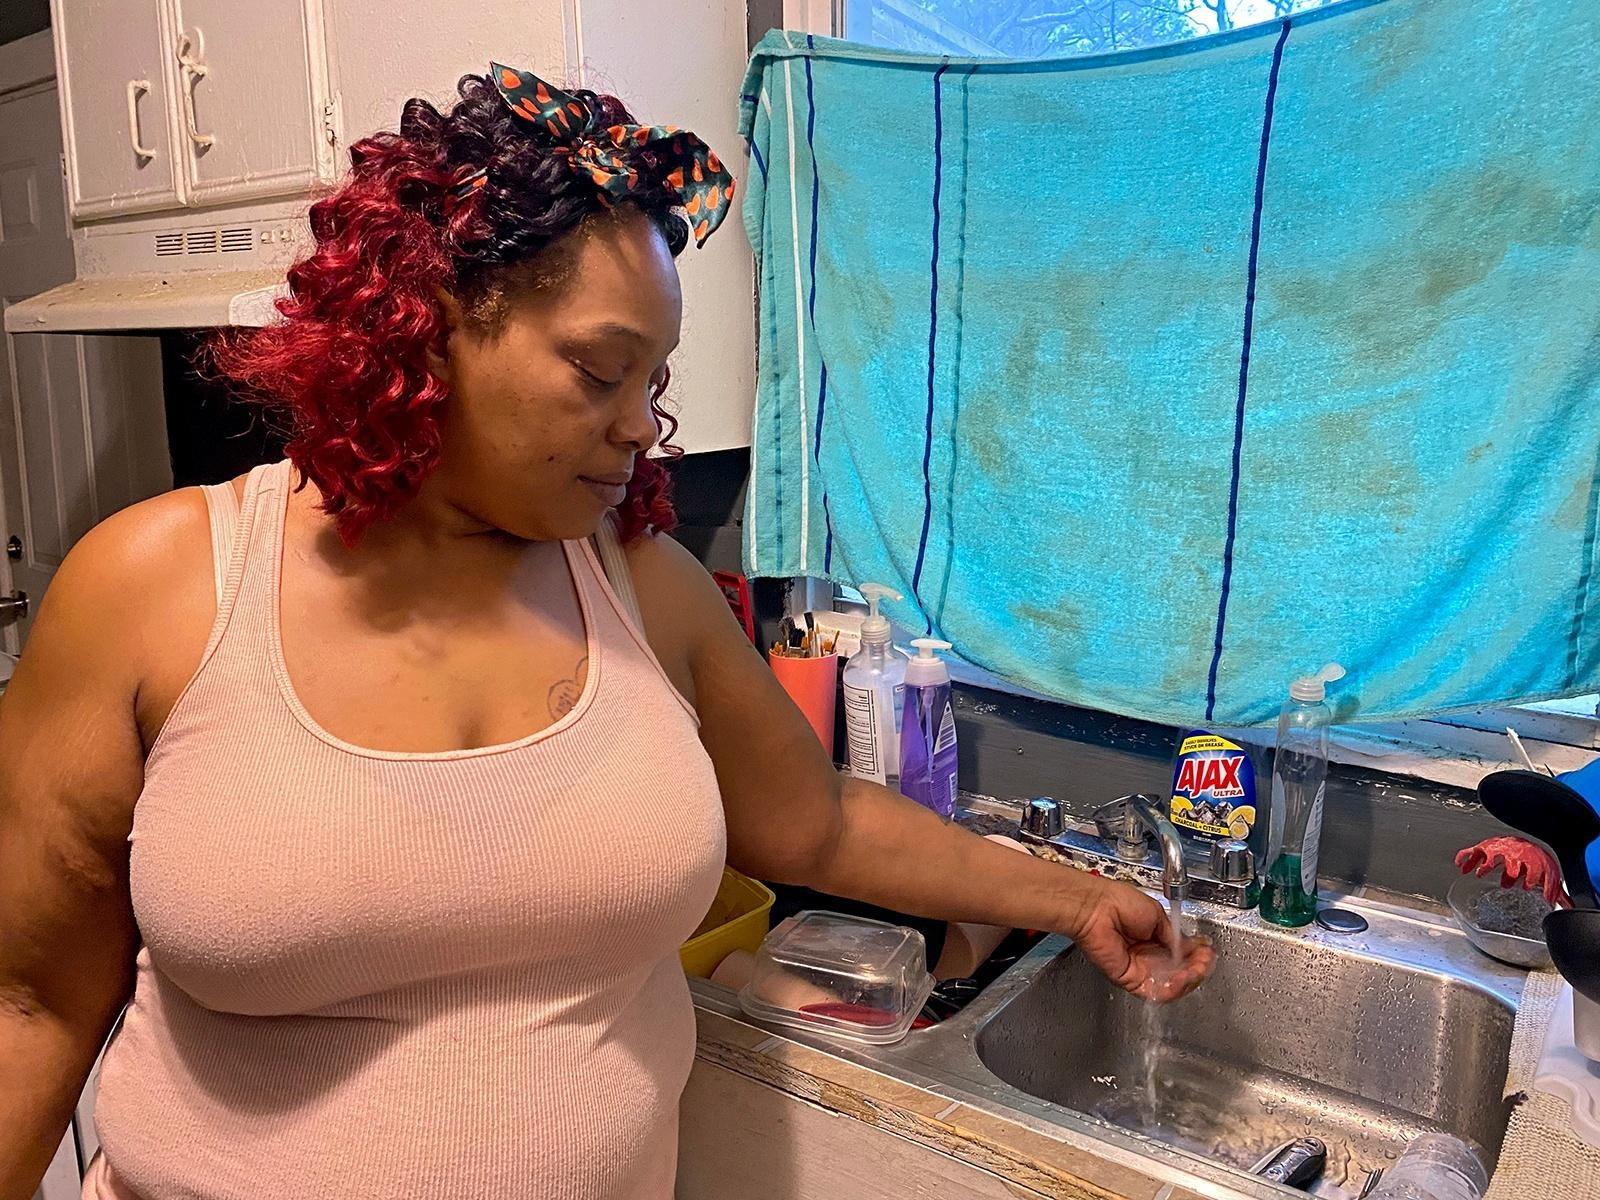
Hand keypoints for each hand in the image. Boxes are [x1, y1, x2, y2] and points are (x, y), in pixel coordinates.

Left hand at [1064, 876, 1214, 1002]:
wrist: (1098, 909)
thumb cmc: (1119, 903)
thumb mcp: (1157, 915)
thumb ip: (1174, 936)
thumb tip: (1191, 946)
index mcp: (1153, 938)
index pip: (1181, 955)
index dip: (1197, 955)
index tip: (1207, 950)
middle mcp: (1148, 956)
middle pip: (1180, 973)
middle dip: (1198, 968)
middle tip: (1205, 960)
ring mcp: (1141, 970)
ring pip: (1172, 986)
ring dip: (1190, 979)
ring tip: (1197, 968)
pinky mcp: (1132, 981)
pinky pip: (1158, 992)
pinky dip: (1175, 988)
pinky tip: (1183, 976)